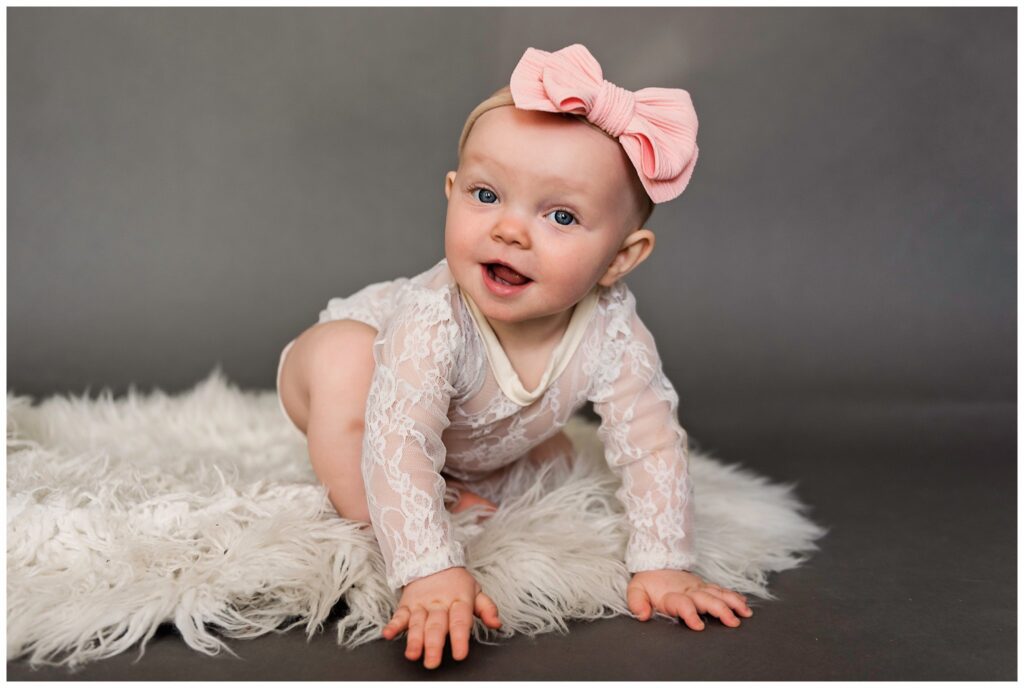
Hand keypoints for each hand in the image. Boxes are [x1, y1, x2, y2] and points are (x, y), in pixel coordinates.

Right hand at [381, 566, 501, 668]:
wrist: (431, 557)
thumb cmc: (455, 581)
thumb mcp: (475, 590)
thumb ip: (487, 608)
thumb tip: (497, 623)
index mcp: (459, 600)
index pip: (460, 620)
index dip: (460, 638)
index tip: (460, 654)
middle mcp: (439, 603)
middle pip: (436, 625)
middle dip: (434, 644)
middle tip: (432, 661)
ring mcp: (421, 604)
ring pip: (418, 623)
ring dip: (414, 639)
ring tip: (413, 654)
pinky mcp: (406, 604)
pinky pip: (399, 614)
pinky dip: (393, 624)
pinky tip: (389, 634)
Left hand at [627, 569, 753, 629]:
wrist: (656, 562)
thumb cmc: (648, 582)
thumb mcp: (636, 590)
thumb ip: (637, 603)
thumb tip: (643, 615)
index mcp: (671, 595)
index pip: (682, 603)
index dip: (690, 613)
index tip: (699, 625)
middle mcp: (688, 591)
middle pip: (706, 599)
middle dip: (720, 610)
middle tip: (732, 622)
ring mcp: (699, 588)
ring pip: (718, 594)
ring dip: (732, 603)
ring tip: (745, 613)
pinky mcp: (705, 586)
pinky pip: (721, 590)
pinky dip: (733, 597)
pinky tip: (744, 604)